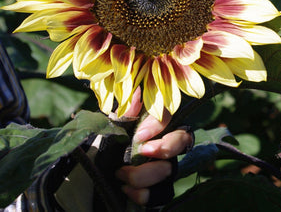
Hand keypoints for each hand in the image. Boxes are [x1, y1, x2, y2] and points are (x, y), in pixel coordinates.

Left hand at [115, 88, 193, 205]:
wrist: (93, 177)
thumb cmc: (106, 146)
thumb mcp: (111, 128)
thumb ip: (124, 113)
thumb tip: (137, 92)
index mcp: (153, 125)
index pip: (168, 117)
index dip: (158, 125)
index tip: (139, 135)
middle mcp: (165, 144)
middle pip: (182, 141)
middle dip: (165, 147)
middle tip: (144, 152)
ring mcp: (165, 167)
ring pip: (170, 169)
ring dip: (145, 174)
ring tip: (121, 174)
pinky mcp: (160, 188)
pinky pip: (162, 193)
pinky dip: (144, 194)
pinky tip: (126, 189)